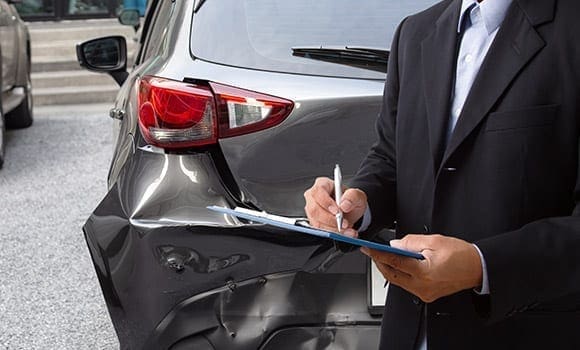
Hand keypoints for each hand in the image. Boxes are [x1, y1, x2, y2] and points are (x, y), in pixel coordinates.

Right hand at [304, 177, 367, 236]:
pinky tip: (344, 233)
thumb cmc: (350, 200)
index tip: (338, 212)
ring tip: (348, 230)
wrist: (350, 211)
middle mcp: (314, 197)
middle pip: (314, 209)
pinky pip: (320, 230)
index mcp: (322, 184)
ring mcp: (312, 210)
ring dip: (333, 229)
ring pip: (317, 222)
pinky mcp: (314, 222)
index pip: (318, 191)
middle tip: (344, 224)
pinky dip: (334, 233)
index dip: (326, 202)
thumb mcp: (357, 195)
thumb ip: (353, 196)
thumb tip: (344, 204)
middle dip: (330, 219)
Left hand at [361, 234, 482, 302]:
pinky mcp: (427, 295)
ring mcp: (424, 293)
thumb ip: (411, 242)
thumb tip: (395, 244)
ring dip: (389, 269)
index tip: (368, 248)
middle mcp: (422, 286)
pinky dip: (400, 274)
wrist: (478, 268)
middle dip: (380, 263)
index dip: (378, 254)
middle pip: (392, 275)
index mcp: (424, 272)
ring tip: (382, 257)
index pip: (394, 262)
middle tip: (372, 252)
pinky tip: (397, 265)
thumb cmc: (461, 255)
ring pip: (398, 281)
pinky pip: (407, 285)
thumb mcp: (434, 241)